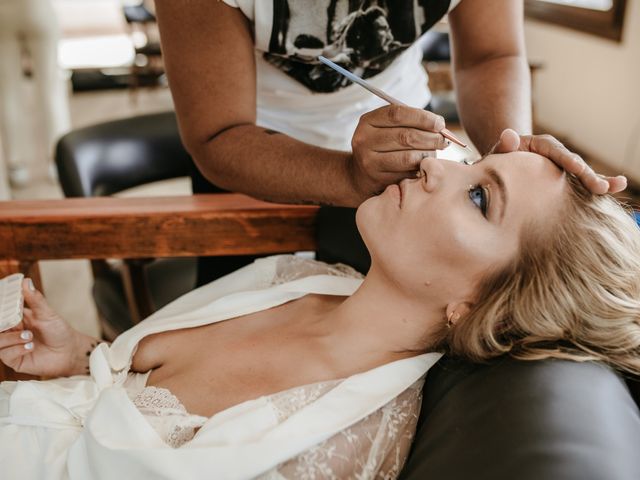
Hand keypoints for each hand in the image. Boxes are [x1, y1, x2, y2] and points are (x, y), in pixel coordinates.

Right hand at [0, 279, 96, 377]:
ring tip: (28, 336)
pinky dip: (17, 349)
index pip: (1, 312)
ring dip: (12, 338)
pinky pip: (5, 355)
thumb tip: (26, 281)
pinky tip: (30, 347)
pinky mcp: (14, 360)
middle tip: (16, 323)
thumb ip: (35, 299)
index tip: (3, 303)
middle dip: (3, 325)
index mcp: (16, 318)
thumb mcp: (47, 313)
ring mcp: (11, 346)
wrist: (70, 351)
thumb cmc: (59, 331)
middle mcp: (11, 332)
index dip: (1, 307)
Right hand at [349, 105, 447, 197]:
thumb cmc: (383, 145)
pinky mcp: (378, 179)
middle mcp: (364, 140)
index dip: (422, 117)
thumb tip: (440, 126)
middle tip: (443, 140)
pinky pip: (407, 173)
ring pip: (408, 157)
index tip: (440, 123)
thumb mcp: (387, 127)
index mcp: (367, 121)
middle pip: (405, 136)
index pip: (397, 114)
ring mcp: (369, 161)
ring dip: (427, 154)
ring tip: (434, 152)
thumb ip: (409, 121)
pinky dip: (420, 168)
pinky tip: (423, 165)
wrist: (361, 174)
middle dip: (430, 138)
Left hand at [491, 129, 626, 193]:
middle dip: (587, 175)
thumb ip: (503, 146)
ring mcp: (563, 165)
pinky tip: (616, 187)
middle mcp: (556, 153)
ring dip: (599, 180)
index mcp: (540, 145)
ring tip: (614, 187)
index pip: (554, 151)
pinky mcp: (566, 176)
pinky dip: (599, 183)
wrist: (504, 166)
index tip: (577, 168)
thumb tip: (508, 135)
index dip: (566, 159)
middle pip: (573, 162)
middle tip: (600, 187)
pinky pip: (583, 180)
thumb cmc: (500, 160)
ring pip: (583, 172)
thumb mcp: (498, 153)